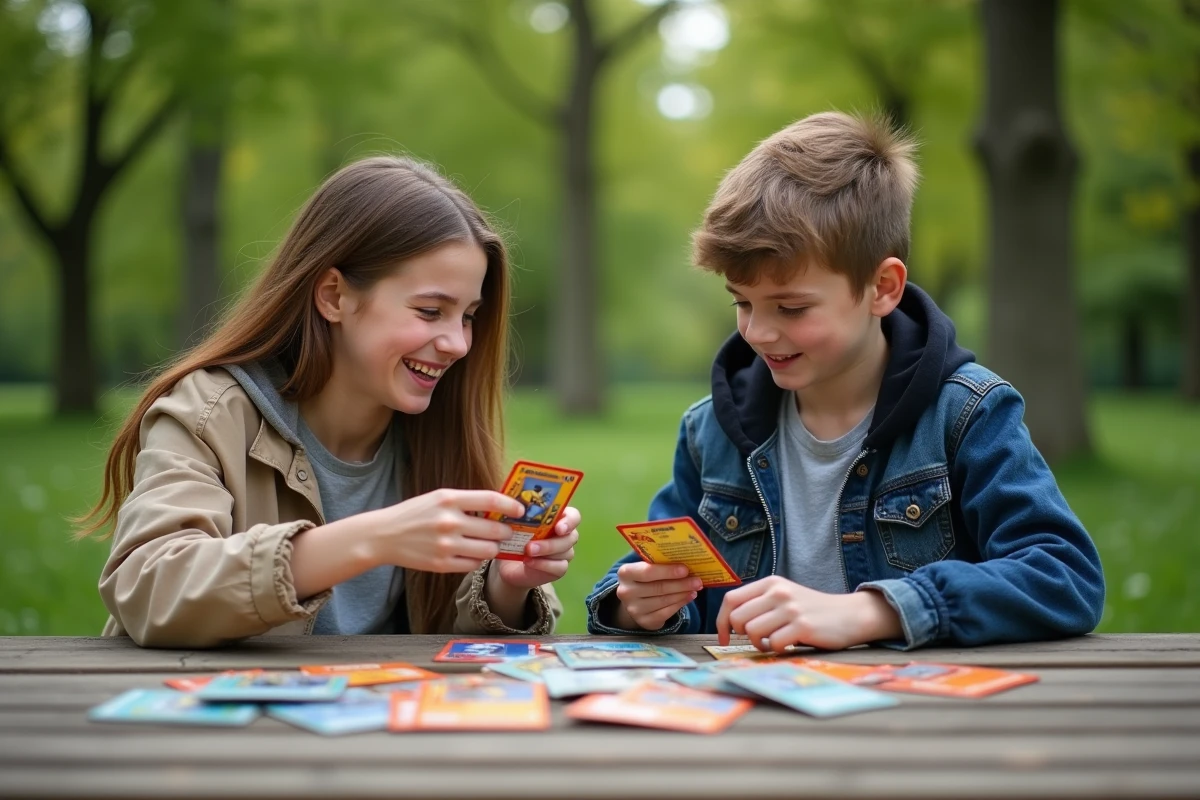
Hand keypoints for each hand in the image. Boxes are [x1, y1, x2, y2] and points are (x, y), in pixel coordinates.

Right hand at [366, 489, 522, 572]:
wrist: (384, 536)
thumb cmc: (414, 514)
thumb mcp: (438, 498)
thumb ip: (466, 501)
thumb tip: (498, 507)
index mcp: (449, 499)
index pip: (491, 500)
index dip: (511, 506)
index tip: (520, 511)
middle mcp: (449, 521)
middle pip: (495, 529)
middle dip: (506, 532)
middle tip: (505, 532)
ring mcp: (446, 545)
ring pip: (489, 551)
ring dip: (493, 548)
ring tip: (489, 544)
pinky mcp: (441, 565)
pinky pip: (473, 565)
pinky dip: (476, 561)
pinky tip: (471, 554)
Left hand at [493, 506, 580, 588]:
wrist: (509, 564)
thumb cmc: (514, 537)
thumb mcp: (514, 524)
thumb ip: (520, 513)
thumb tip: (514, 502)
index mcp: (559, 519)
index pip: (573, 516)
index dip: (570, 521)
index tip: (558, 527)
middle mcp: (565, 535)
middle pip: (571, 536)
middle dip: (551, 542)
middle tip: (531, 546)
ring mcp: (565, 553)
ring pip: (566, 552)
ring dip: (546, 552)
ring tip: (527, 553)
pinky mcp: (560, 568)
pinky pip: (560, 567)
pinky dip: (544, 565)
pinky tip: (529, 562)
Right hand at [613, 562, 701, 630]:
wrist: (634, 600)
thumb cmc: (644, 578)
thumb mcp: (645, 567)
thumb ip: (660, 563)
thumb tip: (686, 559)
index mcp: (625, 573)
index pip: (647, 572)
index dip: (668, 571)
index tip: (685, 569)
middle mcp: (626, 592)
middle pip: (658, 588)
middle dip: (681, 584)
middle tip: (697, 580)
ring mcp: (634, 609)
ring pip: (664, 601)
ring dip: (683, 594)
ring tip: (696, 587)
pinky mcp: (644, 621)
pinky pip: (666, 613)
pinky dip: (680, 604)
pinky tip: (689, 597)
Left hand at [716, 577, 901, 651]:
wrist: (849, 614)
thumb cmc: (811, 609)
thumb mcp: (784, 596)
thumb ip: (760, 603)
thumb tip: (730, 622)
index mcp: (770, 583)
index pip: (731, 599)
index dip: (721, 621)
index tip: (724, 637)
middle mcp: (778, 592)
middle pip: (738, 618)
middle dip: (742, 635)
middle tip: (758, 639)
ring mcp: (790, 608)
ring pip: (753, 631)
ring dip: (759, 644)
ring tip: (773, 642)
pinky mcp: (803, 626)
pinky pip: (774, 643)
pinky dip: (777, 650)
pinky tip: (787, 645)